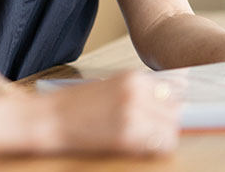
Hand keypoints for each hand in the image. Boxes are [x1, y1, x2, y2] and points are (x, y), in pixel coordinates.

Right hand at [44, 72, 180, 154]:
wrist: (50, 118)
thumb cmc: (75, 104)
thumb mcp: (110, 87)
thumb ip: (139, 91)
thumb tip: (171, 95)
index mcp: (132, 77)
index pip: (173, 89)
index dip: (171, 103)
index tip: (167, 110)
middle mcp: (137, 93)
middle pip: (175, 108)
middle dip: (168, 119)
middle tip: (152, 126)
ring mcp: (134, 114)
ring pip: (171, 128)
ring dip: (164, 134)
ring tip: (146, 137)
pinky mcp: (128, 136)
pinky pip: (161, 145)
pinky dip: (157, 147)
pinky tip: (141, 145)